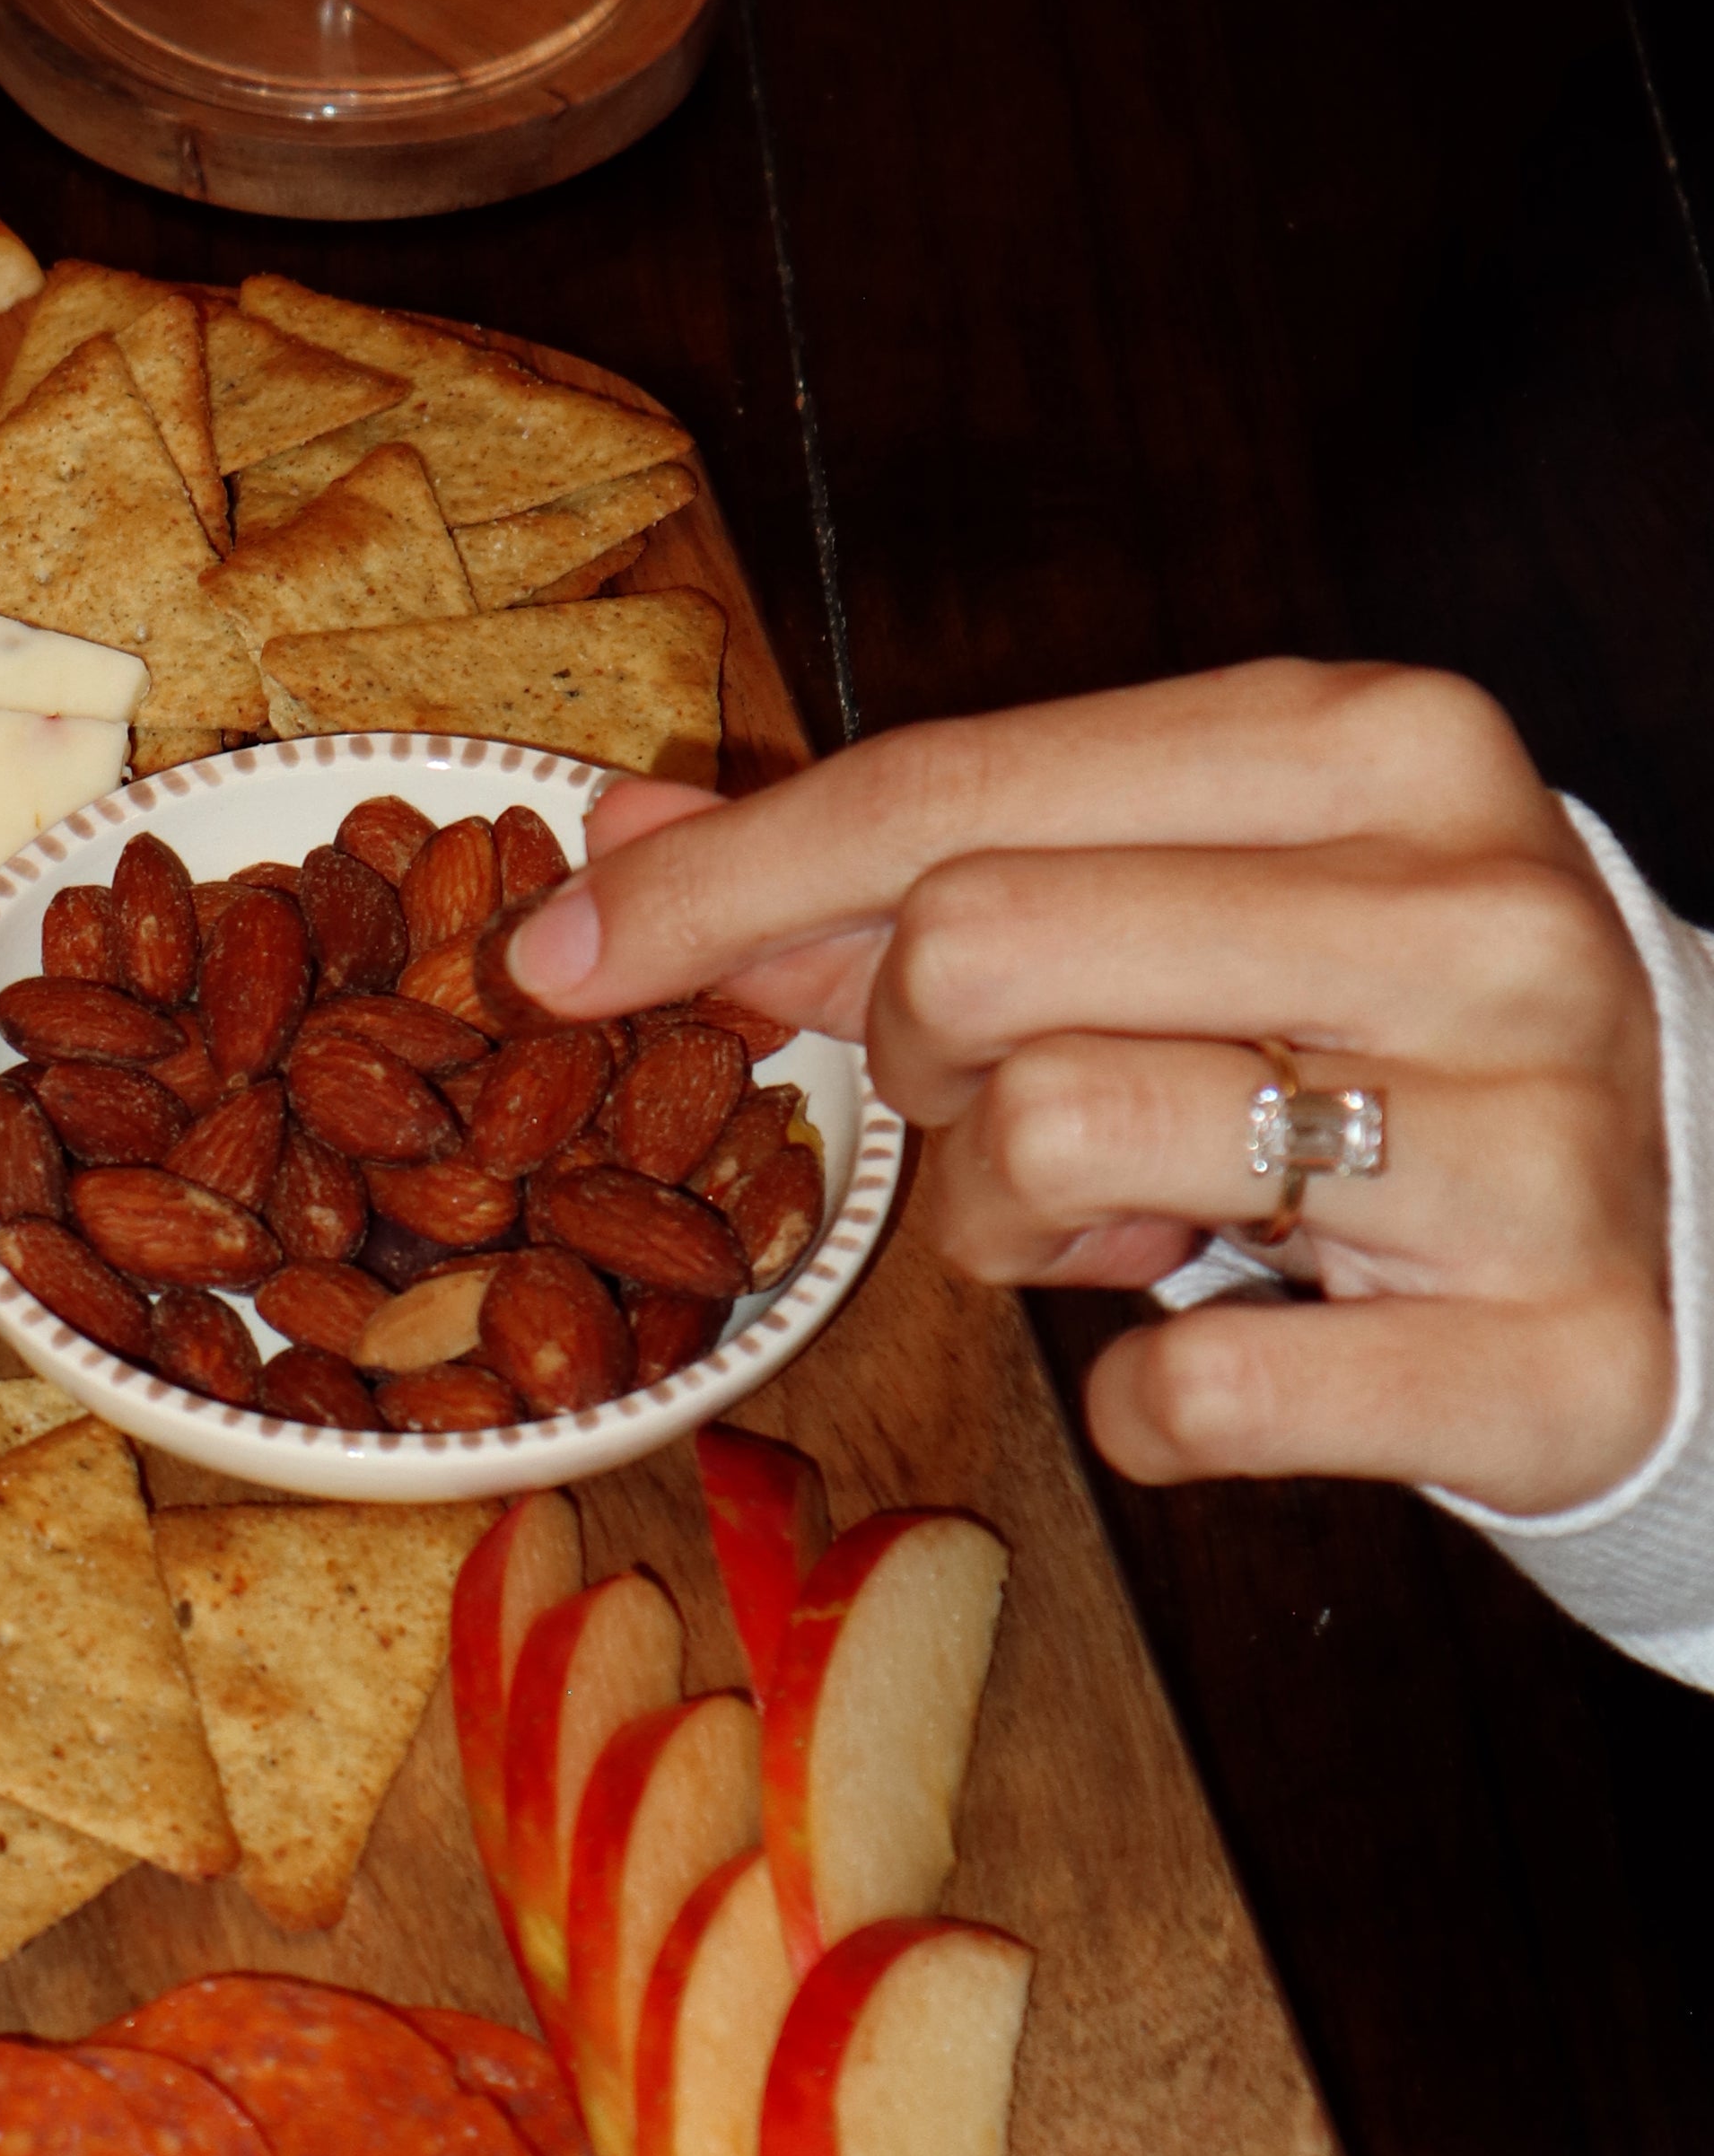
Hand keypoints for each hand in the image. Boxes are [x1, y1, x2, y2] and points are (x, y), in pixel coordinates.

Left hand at [500, 661, 1672, 1518]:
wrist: (1699, 1229)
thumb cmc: (1377, 1033)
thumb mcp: (1170, 887)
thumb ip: (901, 856)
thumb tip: (612, 842)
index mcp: (1379, 746)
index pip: (953, 785)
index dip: (720, 882)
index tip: (556, 957)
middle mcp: (1477, 913)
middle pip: (975, 952)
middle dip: (915, 1060)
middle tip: (999, 1105)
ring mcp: (1536, 1138)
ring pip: (1053, 1145)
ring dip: (1013, 1226)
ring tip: (1129, 1221)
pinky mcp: (1553, 1358)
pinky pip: (1184, 1403)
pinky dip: (1147, 1409)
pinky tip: (1234, 1337)